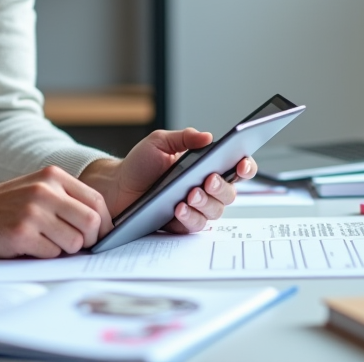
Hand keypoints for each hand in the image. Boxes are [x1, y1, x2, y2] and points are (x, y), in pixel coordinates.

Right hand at [0, 167, 111, 257]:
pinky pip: (52, 253)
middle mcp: (45, 191)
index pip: (97, 201)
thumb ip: (67, 199)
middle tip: (77, 245)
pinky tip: (29, 246)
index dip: (104, 223)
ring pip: (74, 242)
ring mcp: (33, 211)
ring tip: (46, 242)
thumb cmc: (6, 205)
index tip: (101, 234)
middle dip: (89, 240)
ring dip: (64, 249)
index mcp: (53, 177)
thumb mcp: (38, 188)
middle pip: (91, 223)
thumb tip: (101, 224)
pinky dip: (45, 255)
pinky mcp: (21, 233)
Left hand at [81, 129, 258, 234]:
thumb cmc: (140, 165)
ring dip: (204, 203)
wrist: (117, 187)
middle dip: (221, 187)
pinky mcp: (182, 224)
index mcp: (206, 166)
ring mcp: (196, 208)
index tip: (241, 163)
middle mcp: (205, 189)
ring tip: (190, 194)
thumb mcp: (160, 143)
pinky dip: (189, 217)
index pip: (235, 168)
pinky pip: (195, 225)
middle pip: (229, 193)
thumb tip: (207, 137)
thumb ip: (184, 137)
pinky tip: (178, 208)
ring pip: (215, 211)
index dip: (245, 166)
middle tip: (207, 180)